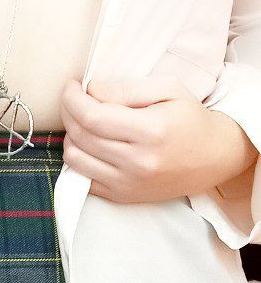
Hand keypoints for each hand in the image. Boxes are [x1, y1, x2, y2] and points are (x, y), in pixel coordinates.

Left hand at [59, 74, 252, 203]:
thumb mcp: (168, 89)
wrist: (215, 157)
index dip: (72, 98)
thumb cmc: (191, 119)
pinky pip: (84, 180)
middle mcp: (138, 162)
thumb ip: (126, 89)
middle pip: (80, 135)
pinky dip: (79, 159)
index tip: (72, 85)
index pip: (91, 116)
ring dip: (71, 136)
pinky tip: (90, 145)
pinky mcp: (124, 196)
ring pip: (75, 159)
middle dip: (68, 111)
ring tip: (84, 122)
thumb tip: (91, 91)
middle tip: (75, 99)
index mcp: (150, 131)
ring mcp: (129, 184)